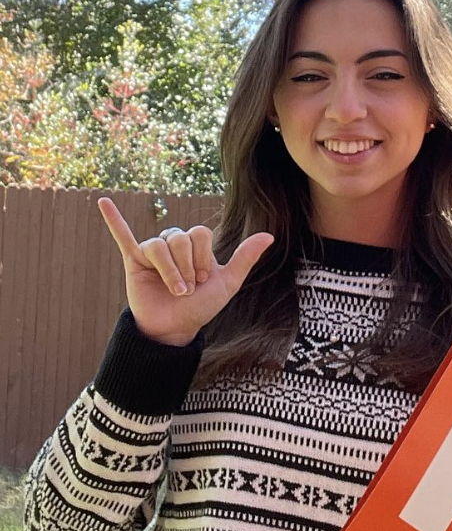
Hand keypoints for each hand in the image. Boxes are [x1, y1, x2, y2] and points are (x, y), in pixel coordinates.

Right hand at [98, 197, 273, 345]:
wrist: (175, 328)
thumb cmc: (201, 307)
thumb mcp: (227, 283)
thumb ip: (245, 258)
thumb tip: (269, 235)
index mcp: (196, 246)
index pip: (200, 233)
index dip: (204, 257)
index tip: (204, 279)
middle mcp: (174, 245)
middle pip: (180, 237)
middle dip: (187, 266)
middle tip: (188, 288)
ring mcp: (153, 251)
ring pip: (159, 244)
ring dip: (170, 271)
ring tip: (176, 290)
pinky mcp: (134, 260)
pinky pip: (123, 236)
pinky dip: (114, 220)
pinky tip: (104, 202)